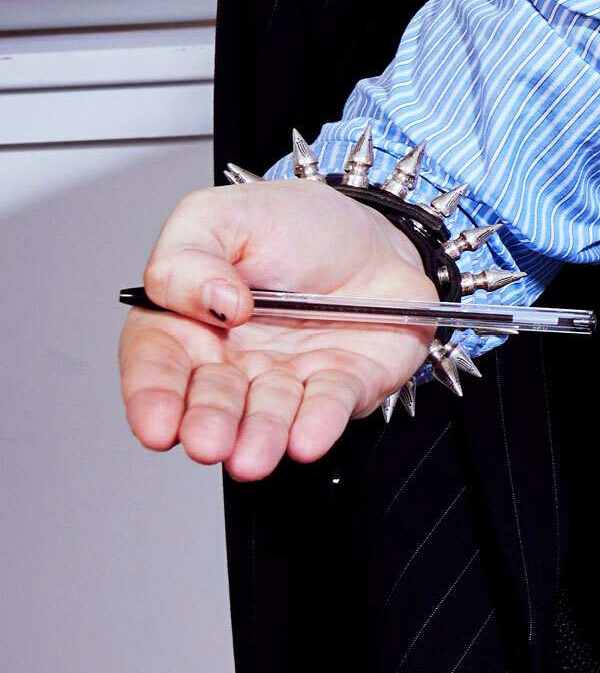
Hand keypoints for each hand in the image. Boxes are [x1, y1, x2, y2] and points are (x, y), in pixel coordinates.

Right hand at [119, 180, 434, 477]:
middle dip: (210, 424)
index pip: (157, 363)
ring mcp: (290, 376)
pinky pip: (331, 404)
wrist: (374, 230)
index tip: (156, 426)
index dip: (153, 398)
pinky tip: (307, 440)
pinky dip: (319, 422)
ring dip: (261, 436)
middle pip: (213, 400)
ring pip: (271, 413)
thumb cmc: (293, 224)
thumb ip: (187, 256)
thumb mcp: (221, 216)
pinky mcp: (345, 381)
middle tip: (209, 443)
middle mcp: (234, 360)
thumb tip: (214, 302)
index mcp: (189, 322)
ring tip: (253, 457)